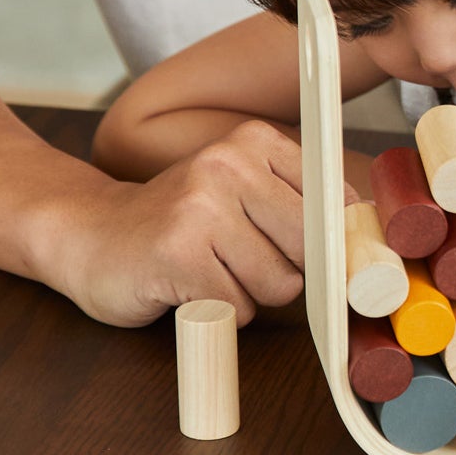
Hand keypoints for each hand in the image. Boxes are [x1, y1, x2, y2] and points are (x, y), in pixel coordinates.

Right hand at [59, 122, 317, 327]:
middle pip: (311, 245)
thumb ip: (302, 204)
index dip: (331, 240)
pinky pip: (238, 307)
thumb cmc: (179, 222)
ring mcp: (201, 207)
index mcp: (255, 141)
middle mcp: (228, 164)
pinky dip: (219, 312)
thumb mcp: (243, 191)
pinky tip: (188, 287)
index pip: (334, 201)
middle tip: (240, 261)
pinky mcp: (178, 254)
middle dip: (287, 270)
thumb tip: (366, 234)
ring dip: (249, 294)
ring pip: (279, 283)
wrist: (89, 235)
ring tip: (210, 271)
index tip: (315, 253)